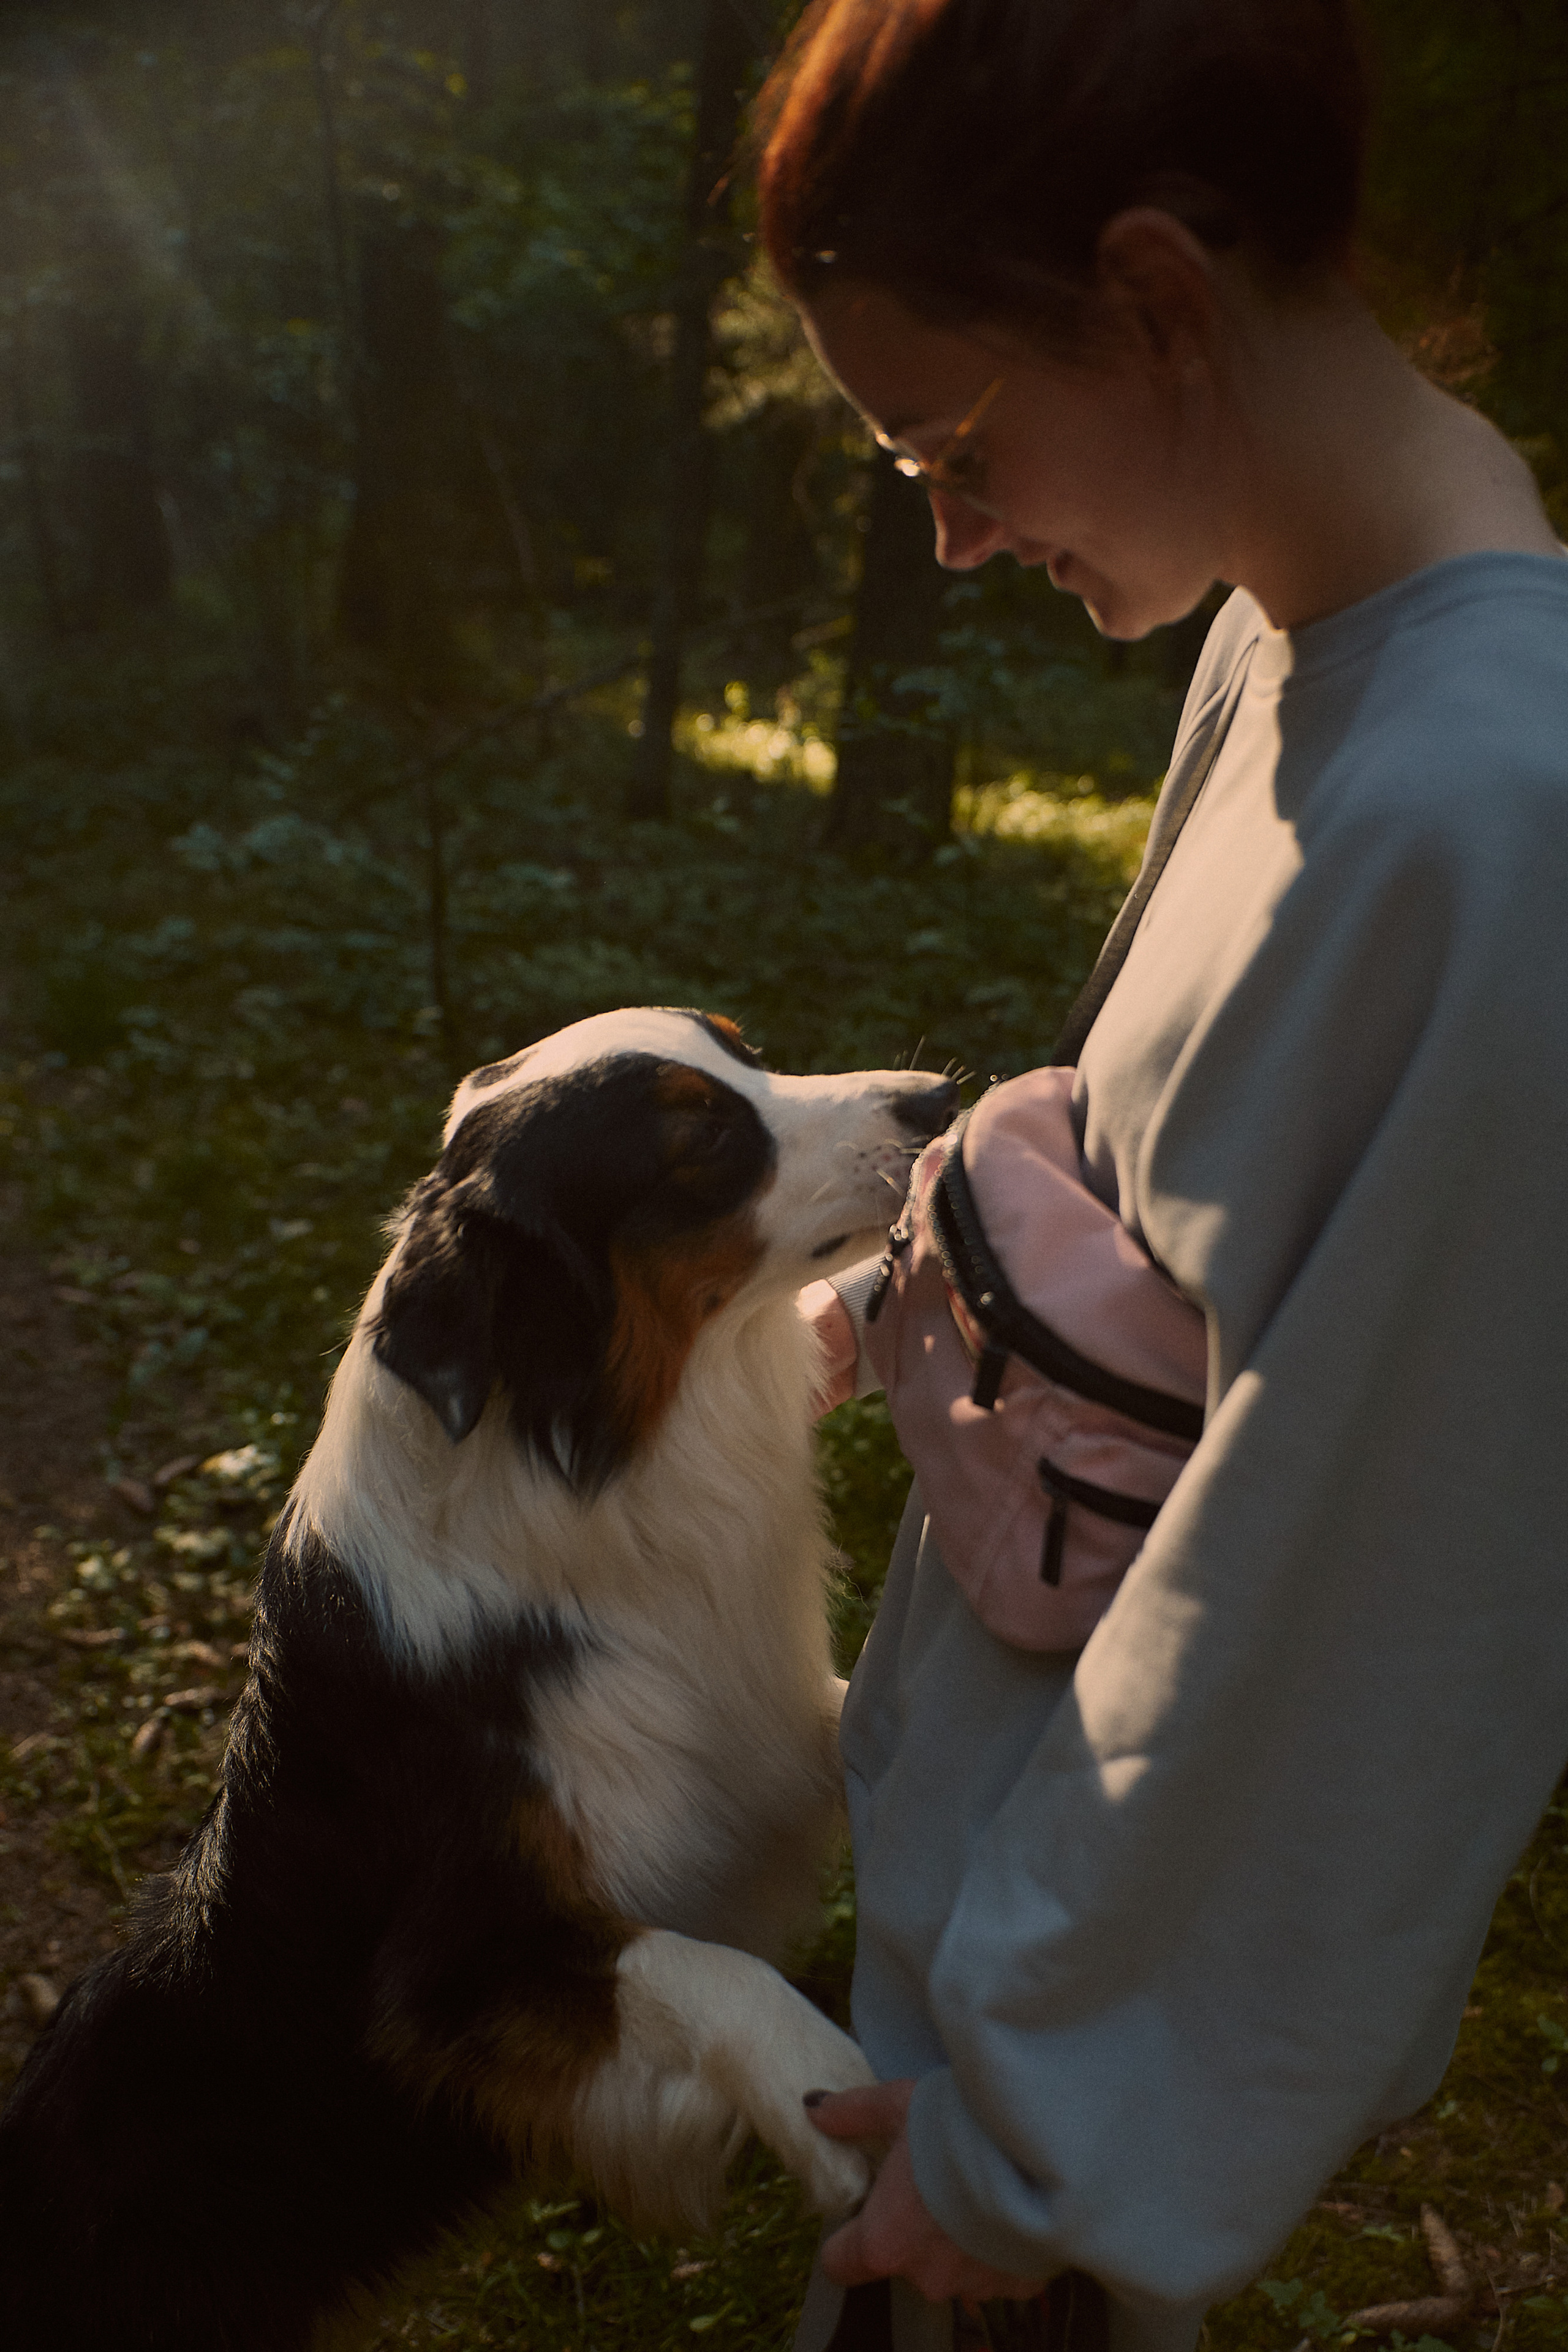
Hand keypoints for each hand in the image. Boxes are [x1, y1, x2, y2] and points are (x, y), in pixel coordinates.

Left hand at [806, 2080, 1049, 2305]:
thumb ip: (852, 2114)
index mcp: (884, 2242)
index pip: (839, 2264)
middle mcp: (925, 2277)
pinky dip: (996, 2244)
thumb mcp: (898, 2105)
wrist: (1043, 2144)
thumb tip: (815, 2108)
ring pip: (950, 2267)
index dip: (846, 2235)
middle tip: (930, 2178)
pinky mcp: (1017, 2286)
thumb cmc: (959, 2125)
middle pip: (901, 2261)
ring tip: (972, 2185)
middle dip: (911, 2228)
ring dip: (955, 2238)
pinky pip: (996, 2271)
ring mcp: (974, 2287)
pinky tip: (1005, 2203)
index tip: (865, 2204)